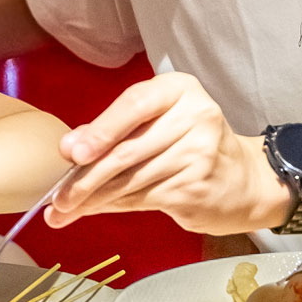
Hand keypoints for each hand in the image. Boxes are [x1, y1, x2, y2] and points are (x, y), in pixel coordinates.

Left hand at [47, 71, 287, 233]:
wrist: (244, 181)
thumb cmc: (190, 145)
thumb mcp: (158, 122)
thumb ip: (116, 128)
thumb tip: (69, 147)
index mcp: (180, 90)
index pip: (134, 104)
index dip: (101, 130)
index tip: (72, 153)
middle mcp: (195, 117)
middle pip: (127, 151)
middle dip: (85, 178)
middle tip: (56, 197)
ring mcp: (199, 155)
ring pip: (130, 181)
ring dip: (92, 199)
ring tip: (64, 210)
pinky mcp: (196, 189)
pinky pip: (141, 199)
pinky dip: (111, 207)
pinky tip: (91, 211)